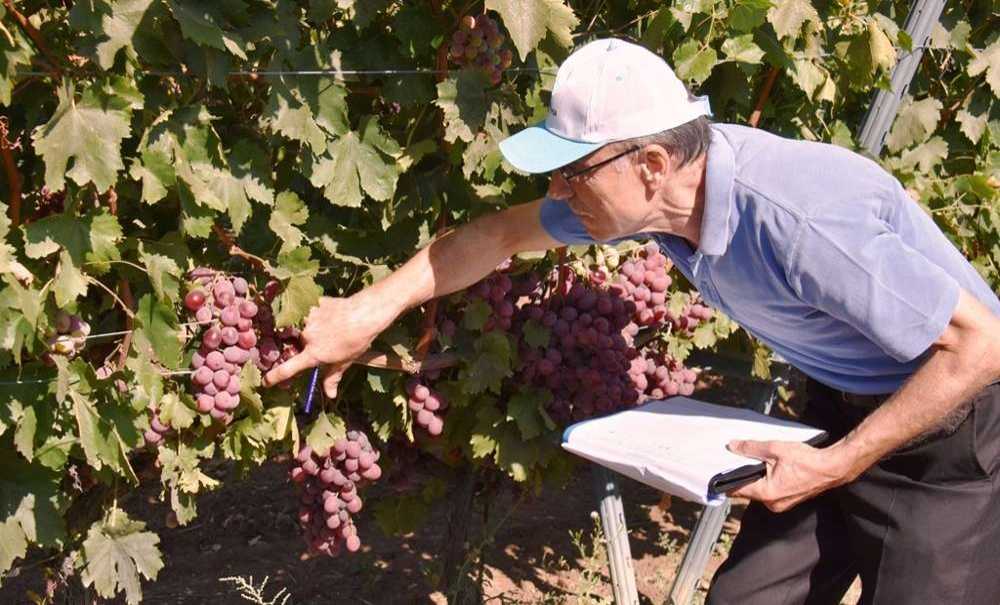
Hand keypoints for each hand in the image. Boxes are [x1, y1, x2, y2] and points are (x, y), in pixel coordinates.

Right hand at [262, 293, 385, 396]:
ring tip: (330, 325)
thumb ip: (332, 377)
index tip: (265, 382)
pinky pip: (307, 310)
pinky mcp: (312, 304)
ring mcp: (308, 318)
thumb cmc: (357, 340)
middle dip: (303, 344)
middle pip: (295, 343)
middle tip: (324, 339)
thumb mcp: (345, 361)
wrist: (365, 313)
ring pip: (300, 325)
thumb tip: (330, 395)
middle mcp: (306, 336)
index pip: (288, 369)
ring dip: (311, 326)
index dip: (274, 376)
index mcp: (313, 353)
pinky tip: (330, 313)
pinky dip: (317, 313)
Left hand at [725, 440, 851, 511]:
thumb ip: (751, 448)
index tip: (715, 475)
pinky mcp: (789, 499)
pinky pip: (771, 491)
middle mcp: (773, 503)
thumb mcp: (775, 449)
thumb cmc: (806, 460)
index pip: (738, 490)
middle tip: (736, 461)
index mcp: (767, 494)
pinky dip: (767, 480)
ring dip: (756, 477)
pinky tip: (770, 467)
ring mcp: (782, 504)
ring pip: (760, 490)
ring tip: (756, 461)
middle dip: (743, 476)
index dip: (726, 481)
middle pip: (749, 490)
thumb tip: (732, 446)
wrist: (833, 468)